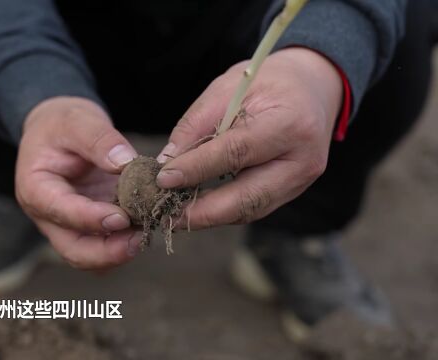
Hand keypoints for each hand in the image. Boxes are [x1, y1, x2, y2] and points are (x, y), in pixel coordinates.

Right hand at [16, 96, 139, 269]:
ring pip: (91, 255)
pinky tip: (146, 227)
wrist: (60, 131)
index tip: (121, 217)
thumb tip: (125, 162)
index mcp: (36, 189)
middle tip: (139, 240)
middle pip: (73, 249)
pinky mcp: (90, 226)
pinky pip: (106, 244)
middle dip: (106, 252)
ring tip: (146, 235)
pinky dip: (124, 242)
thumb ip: (99, 139)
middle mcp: (49, 215)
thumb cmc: (62, 124)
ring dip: (118, 252)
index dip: (91, 219)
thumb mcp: (77, 120)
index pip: (60, 212)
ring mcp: (70, 225)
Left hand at [156, 48, 342, 227]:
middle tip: (165, 217)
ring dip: (209, 217)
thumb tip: (166, 163)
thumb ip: (196, 125)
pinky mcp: (292, 192)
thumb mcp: (228, 88)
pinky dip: (222, 211)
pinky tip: (196, 209)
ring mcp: (301, 182)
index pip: (236, 153)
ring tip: (173, 216)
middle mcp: (302, 161)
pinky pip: (253, 207)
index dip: (196, 169)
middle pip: (247, 198)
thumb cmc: (267, 82)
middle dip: (202, 213)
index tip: (162, 179)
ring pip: (249, 210)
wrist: (313, 87)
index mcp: (290, 124)